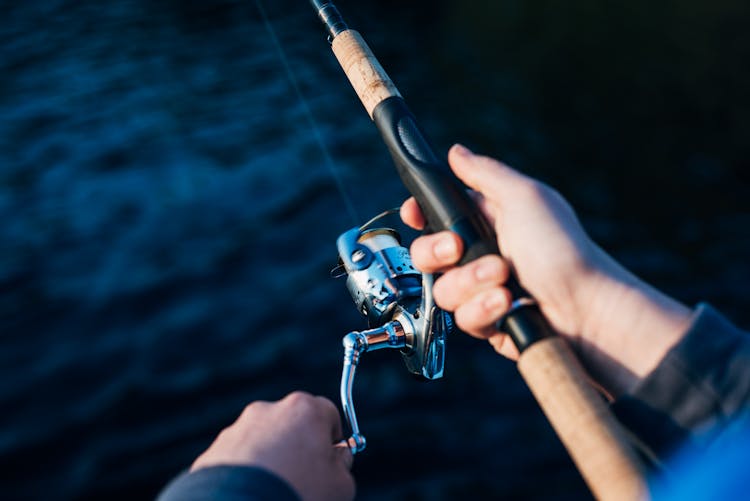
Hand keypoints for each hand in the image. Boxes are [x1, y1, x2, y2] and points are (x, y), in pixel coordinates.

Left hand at [191, 392, 354, 500]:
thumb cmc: (297, 492)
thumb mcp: (340, 485)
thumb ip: (343, 464)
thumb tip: (338, 459)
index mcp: (304, 410)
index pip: (328, 413)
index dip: (332, 439)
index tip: (331, 462)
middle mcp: (269, 410)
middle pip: (293, 425)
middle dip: (299, 447)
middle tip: (303, 478)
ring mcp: (238, 429)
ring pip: (263, 441)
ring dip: (271, 460)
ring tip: (273, 489)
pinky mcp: (214, 451)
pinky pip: (238, 459)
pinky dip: (246, 473)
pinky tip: (252, 492)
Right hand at [402, 144, 691, 396]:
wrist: (584, 309)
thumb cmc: (562, 249)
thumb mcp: (524, 198)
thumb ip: (485, 173)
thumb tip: (456, 151)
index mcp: (486, 221)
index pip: (437, 215)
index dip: (420, 214)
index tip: (414, 212)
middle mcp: (479, 255)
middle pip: (426, 254)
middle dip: (438, 252)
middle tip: (460, 249)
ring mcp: (482, 290)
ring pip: (443, 289)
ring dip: (471, 283)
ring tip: (504, 280)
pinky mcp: (488, 321)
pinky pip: (463, 319)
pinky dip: (484, 310)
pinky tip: (508, 304)